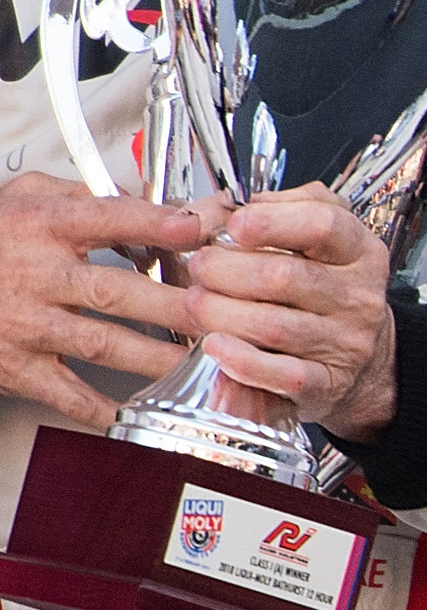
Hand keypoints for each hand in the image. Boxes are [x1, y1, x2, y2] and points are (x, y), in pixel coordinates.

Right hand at [0, 172, 203, 425]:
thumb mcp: (25, 197)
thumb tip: (153, 198)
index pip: (107, 218)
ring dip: (159, 356)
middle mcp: (38, 274)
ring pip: (104, 343)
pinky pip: (68, 393)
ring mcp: (28, 324)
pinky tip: (145, 414)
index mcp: (44, 225)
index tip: (198, 227)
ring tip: (207, 362)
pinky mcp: (17, 366)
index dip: (155, 223)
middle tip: (224, 313)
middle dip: (174, 304)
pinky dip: (105, 408)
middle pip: (116, 290)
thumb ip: (87, 195)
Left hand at [178, 184, 398, 438]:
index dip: (272, 222)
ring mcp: (346, 344)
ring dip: (221, 313)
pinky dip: (243, 362)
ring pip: (275, 326)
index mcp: (359, 252)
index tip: (236, 225)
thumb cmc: (322, 288)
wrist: (359, 354)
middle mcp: (359, 297)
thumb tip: (228, 209)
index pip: (324, 225)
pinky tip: (216, 347)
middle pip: (286, 277)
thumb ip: (279, 208)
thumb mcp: (315, 237)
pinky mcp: (327, 384)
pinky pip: (284, 376)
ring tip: (197, 303)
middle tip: (199, 267)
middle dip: (226, 270)